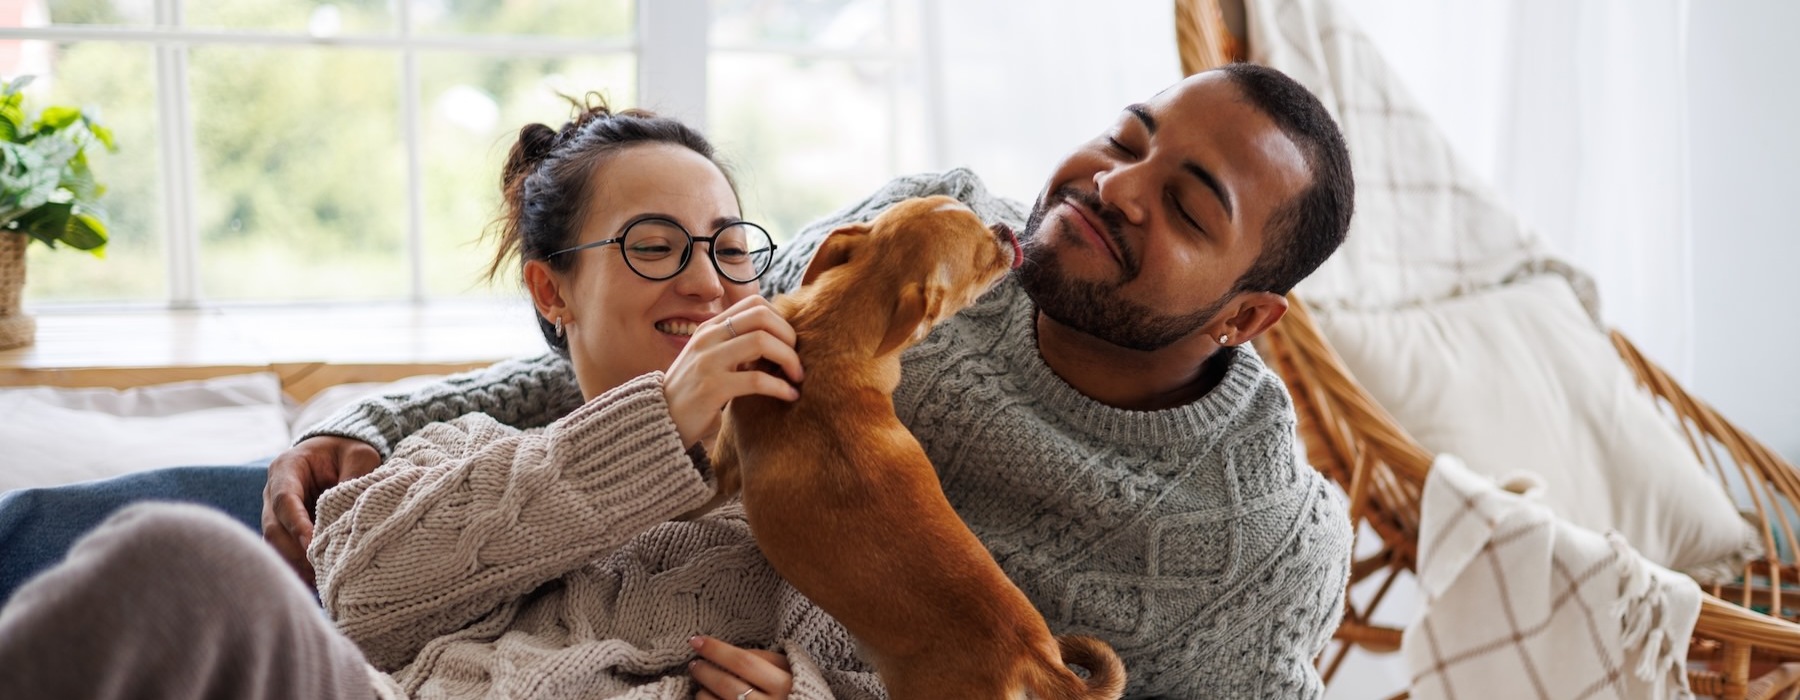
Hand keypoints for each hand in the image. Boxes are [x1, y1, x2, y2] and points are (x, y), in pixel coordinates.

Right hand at [262, 435, 382, 585]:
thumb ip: (356, 476)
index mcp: (286, 467)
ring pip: (275, 544)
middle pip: (274, 527)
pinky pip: (284, 551)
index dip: (296, 524)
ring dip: (295, 564)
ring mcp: (274, 511)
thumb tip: (350, 511)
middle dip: (295, 552)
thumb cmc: (348, 451)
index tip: (311, 544)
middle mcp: (273, 491)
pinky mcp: (284, 528)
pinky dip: (298, 567)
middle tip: (319, 570)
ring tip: (320, 582)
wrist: (338, 451)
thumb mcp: (359, 455)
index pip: (284, 500)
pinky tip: (316, 582)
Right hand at [663, 296, 803, 448]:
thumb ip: (736, 346)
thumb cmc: (694, 392)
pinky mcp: (712, 388)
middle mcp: (708, 338)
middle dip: (790, 337)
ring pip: (762, 342)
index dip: (781, 320)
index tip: (789, 344)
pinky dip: (781, 387)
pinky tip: (790, 396)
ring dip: (790, 359)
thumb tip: (779, 340)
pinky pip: (757, 380)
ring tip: (797, 378)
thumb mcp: (711, 360)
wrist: (659, 421)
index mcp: (710, 328)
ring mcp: (708, 361)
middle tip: (798, 360)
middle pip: (762, 317)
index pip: (755, 304)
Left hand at [689, 635, 792, 699]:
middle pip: (727, 684)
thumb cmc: (798, 688)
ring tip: (701, 683)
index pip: (743, 661)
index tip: (697, 640)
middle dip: (705, 670)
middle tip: (694, 662)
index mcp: (785, 685)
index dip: (716, 650)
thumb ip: (765, 657)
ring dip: (702, 692)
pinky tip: (705, 697)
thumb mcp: (791, 668)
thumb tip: (730, 651)